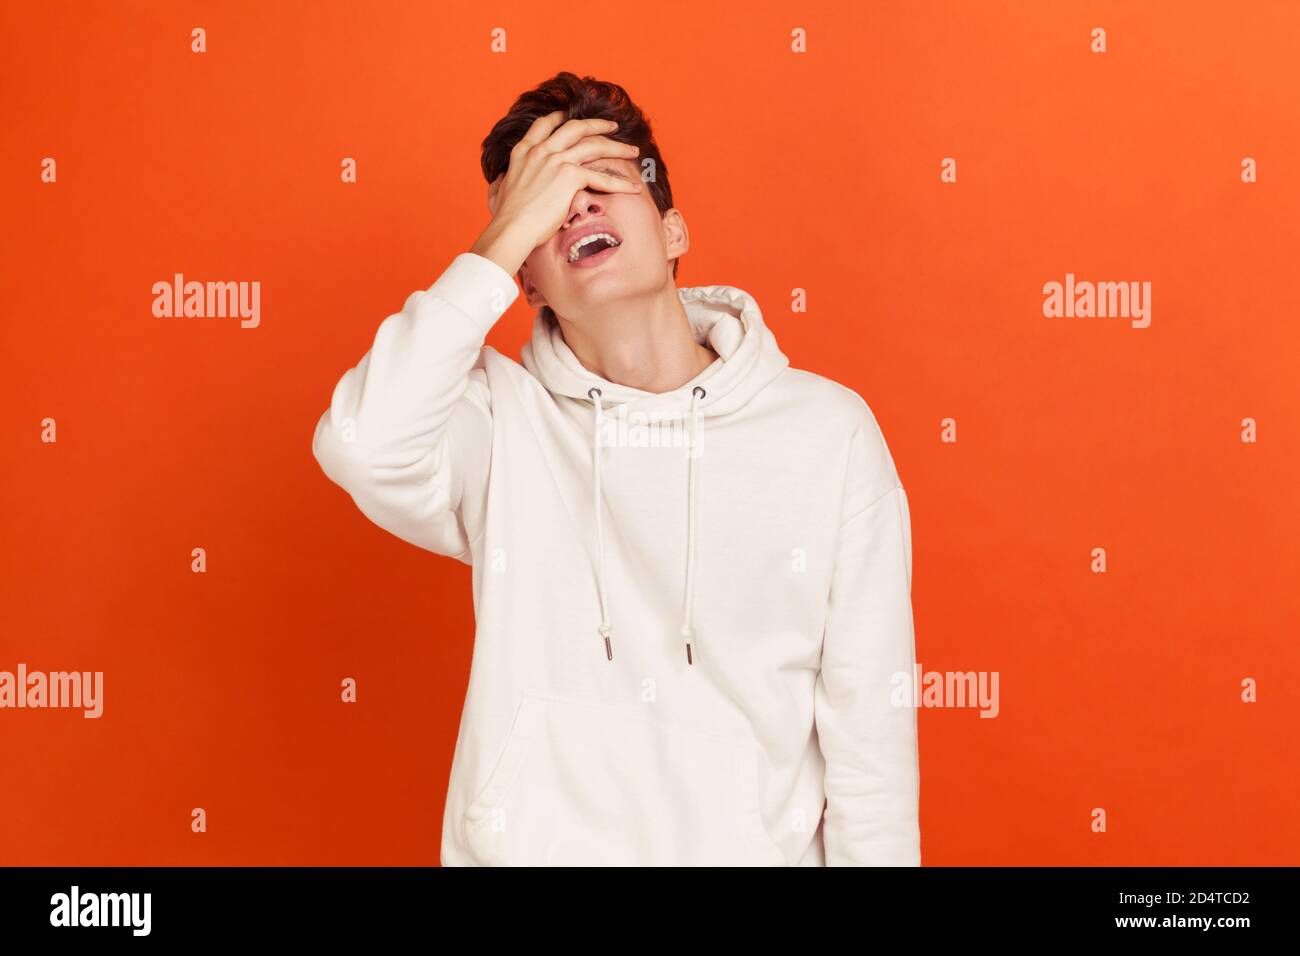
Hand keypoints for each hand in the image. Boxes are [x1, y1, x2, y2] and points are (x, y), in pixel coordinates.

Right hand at [471, 111, 641, 274]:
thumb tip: (499, 181)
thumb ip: (501, 181)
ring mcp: (557, 160)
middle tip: (613, 126)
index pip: (545, 124)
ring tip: (632, 151)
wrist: (512, 228)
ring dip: (617, 147)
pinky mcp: (570, 176)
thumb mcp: (498, 191)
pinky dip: (621, 184)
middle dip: (597, 124)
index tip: (573, 116)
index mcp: (524, 151)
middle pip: (576, 127)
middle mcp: (541, 150)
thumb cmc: (505, 217)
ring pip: (594, 145)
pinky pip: (602, 177)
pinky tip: (634, 188)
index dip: (562, 118)